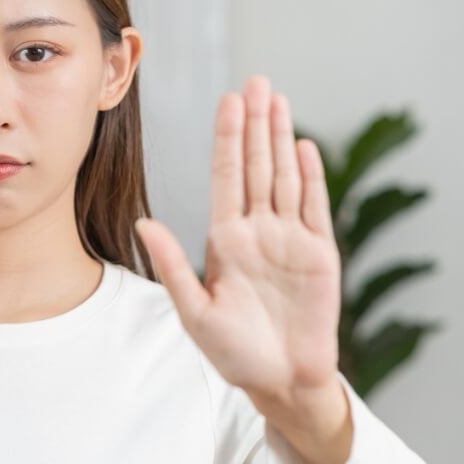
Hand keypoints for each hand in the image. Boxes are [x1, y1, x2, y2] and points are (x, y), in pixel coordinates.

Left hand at [134, 75, 341, 401]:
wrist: (280, 382)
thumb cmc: (234, 353)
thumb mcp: (195, 310)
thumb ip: (172, 265)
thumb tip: (144, 223)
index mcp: (225, 239)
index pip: (226, 176)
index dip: (227, 138)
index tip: (227, 101)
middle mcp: (258, 231)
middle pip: (256, 166)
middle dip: (255, 124)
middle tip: (256, 81)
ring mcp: (290, 239)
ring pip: (285, 177)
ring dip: (282, 138)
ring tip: (278, 99)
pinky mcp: (319, 254)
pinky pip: (314, 207)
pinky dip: (310, 177)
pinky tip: (304, 147)